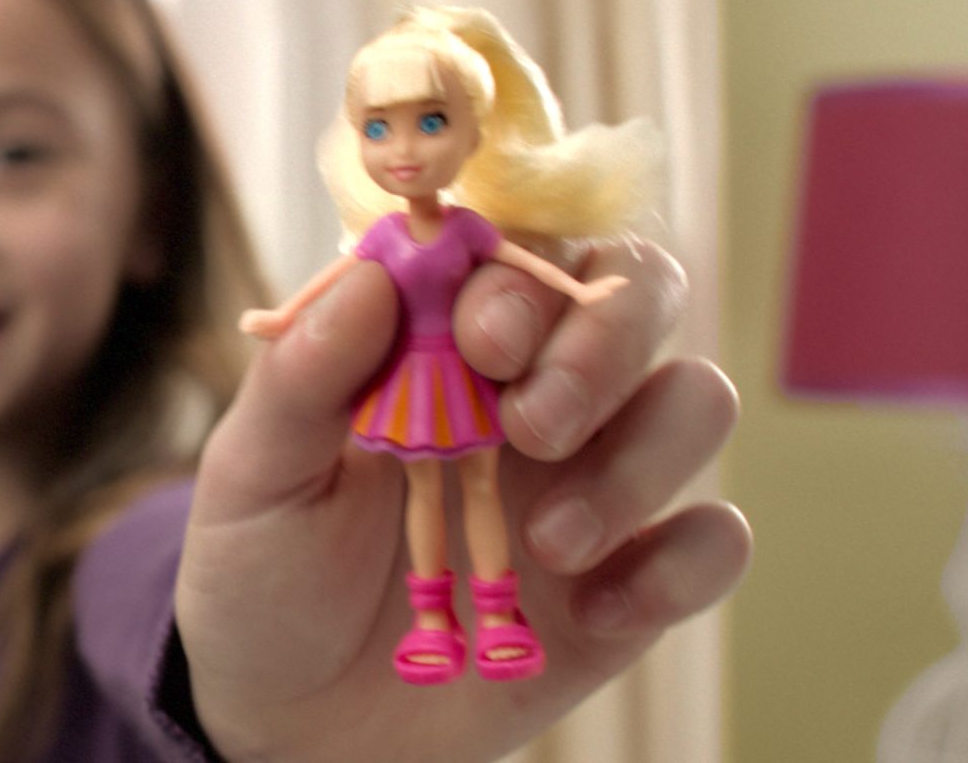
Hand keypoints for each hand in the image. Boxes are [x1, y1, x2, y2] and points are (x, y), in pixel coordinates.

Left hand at [178, 237, 749, 760]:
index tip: (479, 339)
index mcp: (445, 346)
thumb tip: (375, 277)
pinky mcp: (628, 581)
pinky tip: (593, 613)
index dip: (524, 278)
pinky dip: (679, 566)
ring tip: (550, 541)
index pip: (527, 253)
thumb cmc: (268, 572)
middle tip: (532, 426)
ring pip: (697, 403)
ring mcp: (592, 483)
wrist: (293, 719)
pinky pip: (714, 542)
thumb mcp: (253, 475)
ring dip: (641, 460)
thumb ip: (303, 378)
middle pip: (639, 295)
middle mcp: (535, 394)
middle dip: (604, 346)